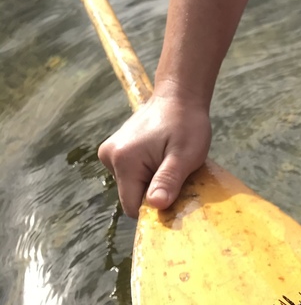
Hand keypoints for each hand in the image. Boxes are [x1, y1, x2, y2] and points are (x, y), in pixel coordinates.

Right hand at [97, 91, 211, 217]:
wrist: (179, 97)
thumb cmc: (186, 124)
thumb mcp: (185, 156)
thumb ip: (168, 180)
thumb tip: (155, 205)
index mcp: (123, 160)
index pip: (133, 206)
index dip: (154, 207)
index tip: (174, 194)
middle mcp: (109, 156)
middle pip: (131, 196)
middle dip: (154, 193)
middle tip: (174, 175)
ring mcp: (110, 152)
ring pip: (132, 186)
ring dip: (151, 183)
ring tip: (168, 164)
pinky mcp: (115, 150)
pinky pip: (131, 175)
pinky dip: (147, 174)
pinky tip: (160, 159)